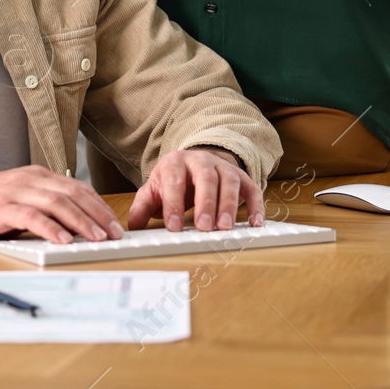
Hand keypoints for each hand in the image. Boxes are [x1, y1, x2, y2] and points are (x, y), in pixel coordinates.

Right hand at [0, 165, 124, 244]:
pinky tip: (64, 240)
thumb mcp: (19, 200)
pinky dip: (51, 228)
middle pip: (73, 193)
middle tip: (115, 233)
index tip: (115, 223)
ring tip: (97, 238)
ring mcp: (14, 192)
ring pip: (57, 203)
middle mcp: (29, 179)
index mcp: (37, 176)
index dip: (99, 205)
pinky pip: (31, 216)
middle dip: (98, 214)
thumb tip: (76, 226)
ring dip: (81, 221)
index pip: (77, 187)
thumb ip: (43, 207)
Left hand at [128, 148, 263, 231]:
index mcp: (176, 162)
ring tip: (225, 227)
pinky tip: (255, 223)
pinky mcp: (242, 177)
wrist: (196, 162)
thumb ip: (143, 206)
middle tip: (204, 227)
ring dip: (229, 205)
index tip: (174, 228)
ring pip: (230, 181)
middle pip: (206, 178)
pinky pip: (252, 188)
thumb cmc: (174, 180)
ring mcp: (224, 167)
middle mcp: (201, 161)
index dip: (174, 204)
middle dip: (206, 202)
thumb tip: (133, 225)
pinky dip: (256, 206)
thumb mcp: (154, 189)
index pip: (174, 180)